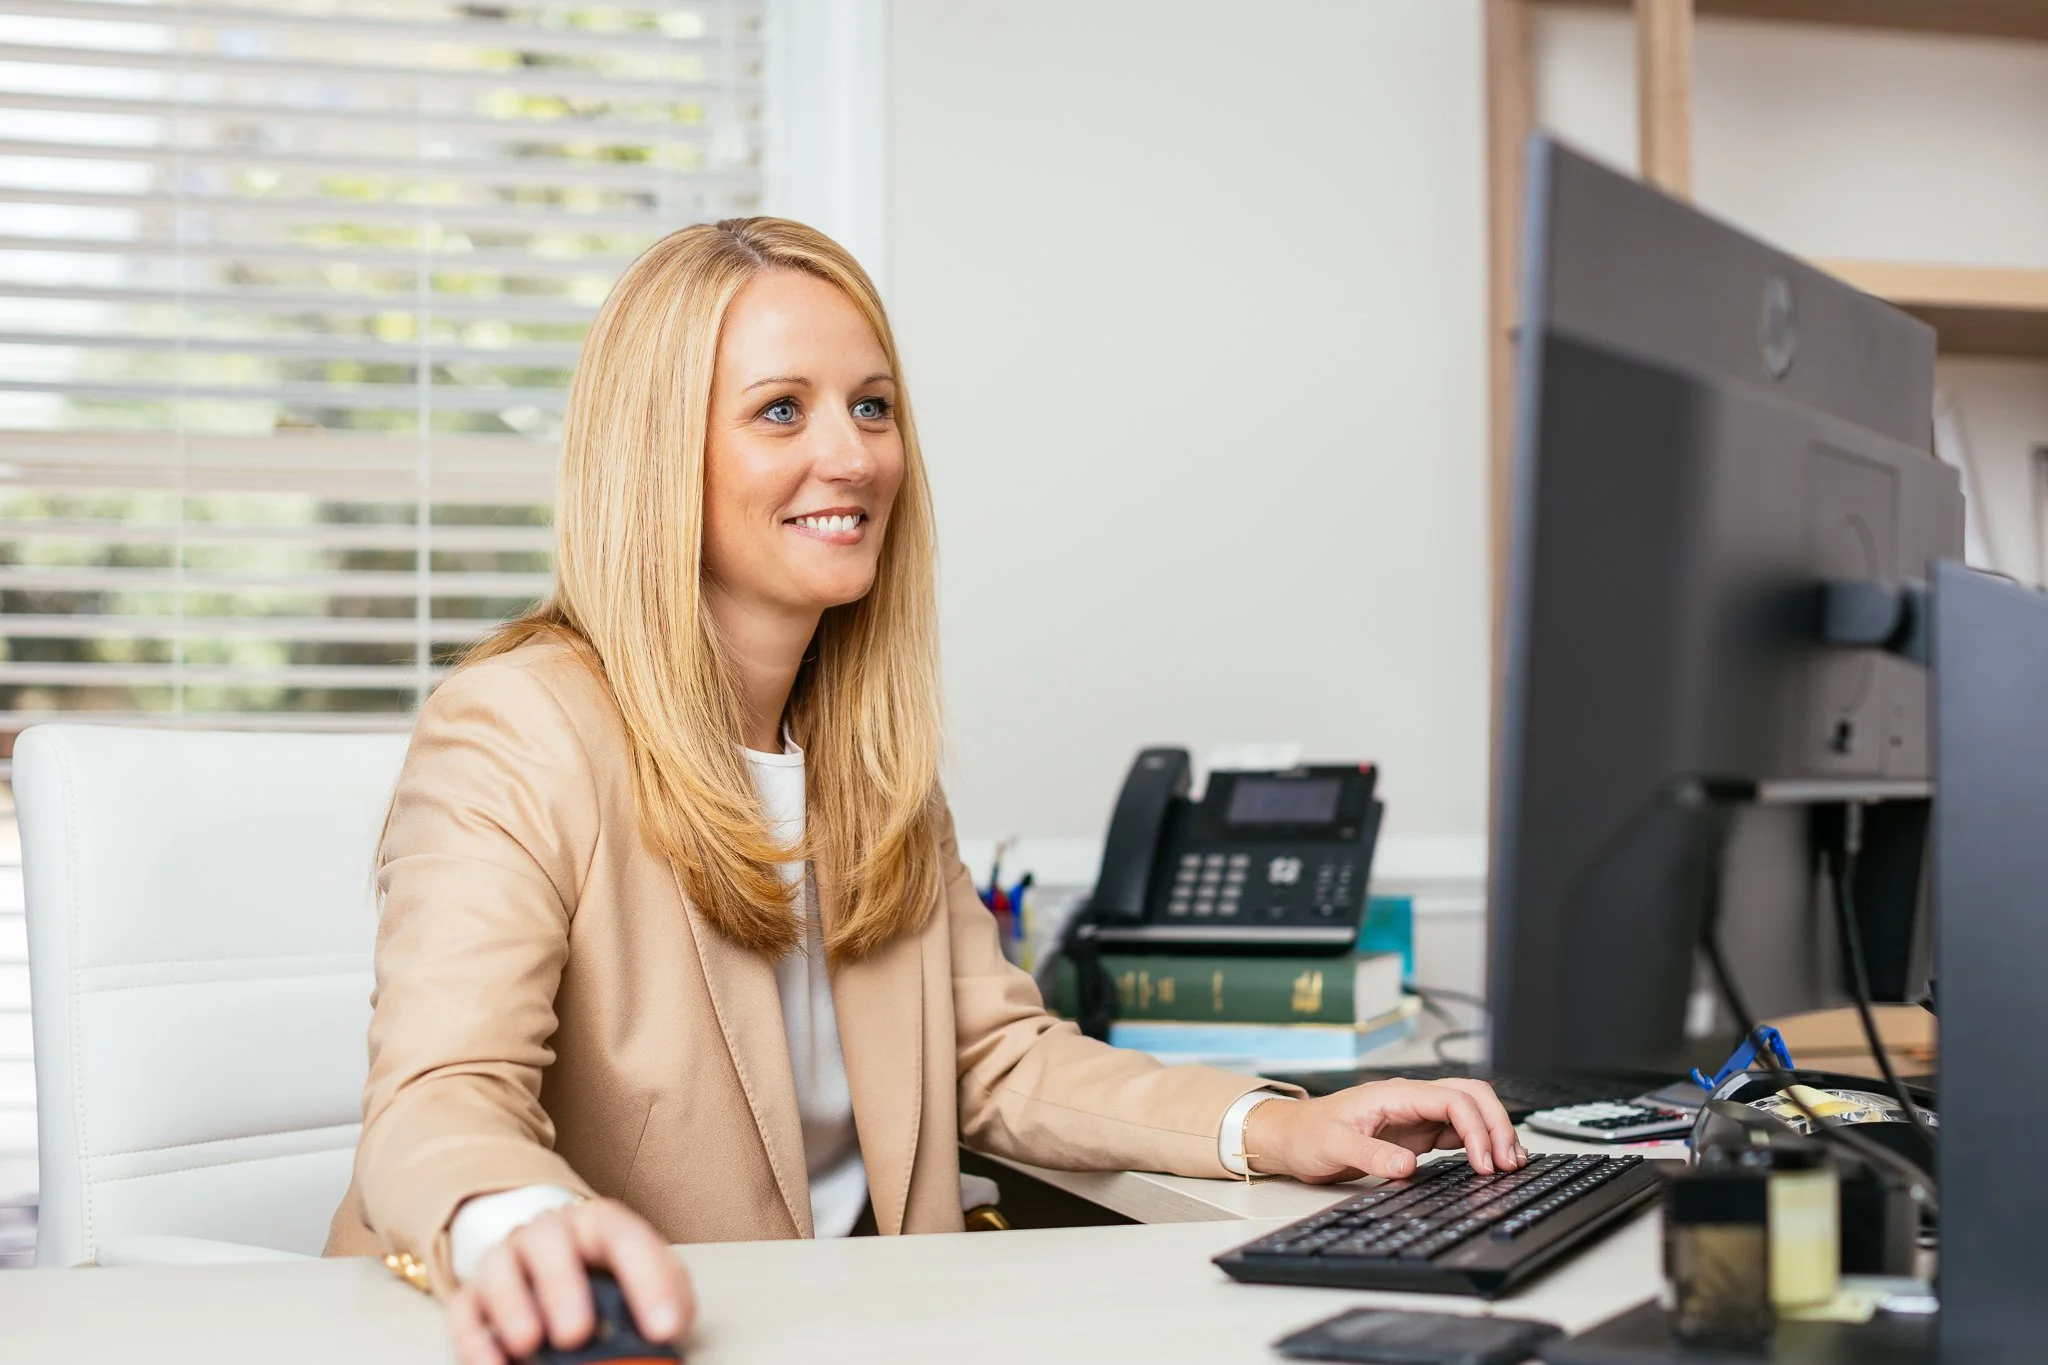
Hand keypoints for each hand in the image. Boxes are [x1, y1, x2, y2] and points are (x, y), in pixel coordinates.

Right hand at [445, 1198, 694, 1364]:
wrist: (548, 1247)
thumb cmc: (605, 1269)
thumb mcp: (646, 1272)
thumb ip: (668, 1297)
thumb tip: (672, 1332)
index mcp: (600, 1223)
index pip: (626, 1239)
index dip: (648, 1283)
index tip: (663, 1329)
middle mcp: (550, 1232)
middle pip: (551, 1244)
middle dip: (563, 1289)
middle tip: (577, 1334)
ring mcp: (507, 1257)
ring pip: (501, 1269)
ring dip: (513, 1307)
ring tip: (529, 1344)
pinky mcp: (473, 1291)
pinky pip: (464, 1308)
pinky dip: (474, 1338)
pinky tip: (494, 1364)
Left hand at [1242, 1079, 1526, 1184]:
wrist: (1291, 1136)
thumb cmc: (1307, 1134)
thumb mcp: (1332, 1146)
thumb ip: (1370, 1155)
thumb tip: (1407, 1167)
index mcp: (1394, 1095)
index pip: (1451, 1099)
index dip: (1476, 1128)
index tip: (1484, 1163)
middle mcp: (1410, 1100)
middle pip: (1471, 1095)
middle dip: (1496, 1124)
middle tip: (1508, 1163)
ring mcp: (1416, 1115)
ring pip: (1470, 1110)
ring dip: (1493, 1131)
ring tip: (1510, 1163)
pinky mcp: (1417, 1133)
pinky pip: (1458, 1130)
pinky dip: (1480, 1143)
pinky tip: (1489, 1162)